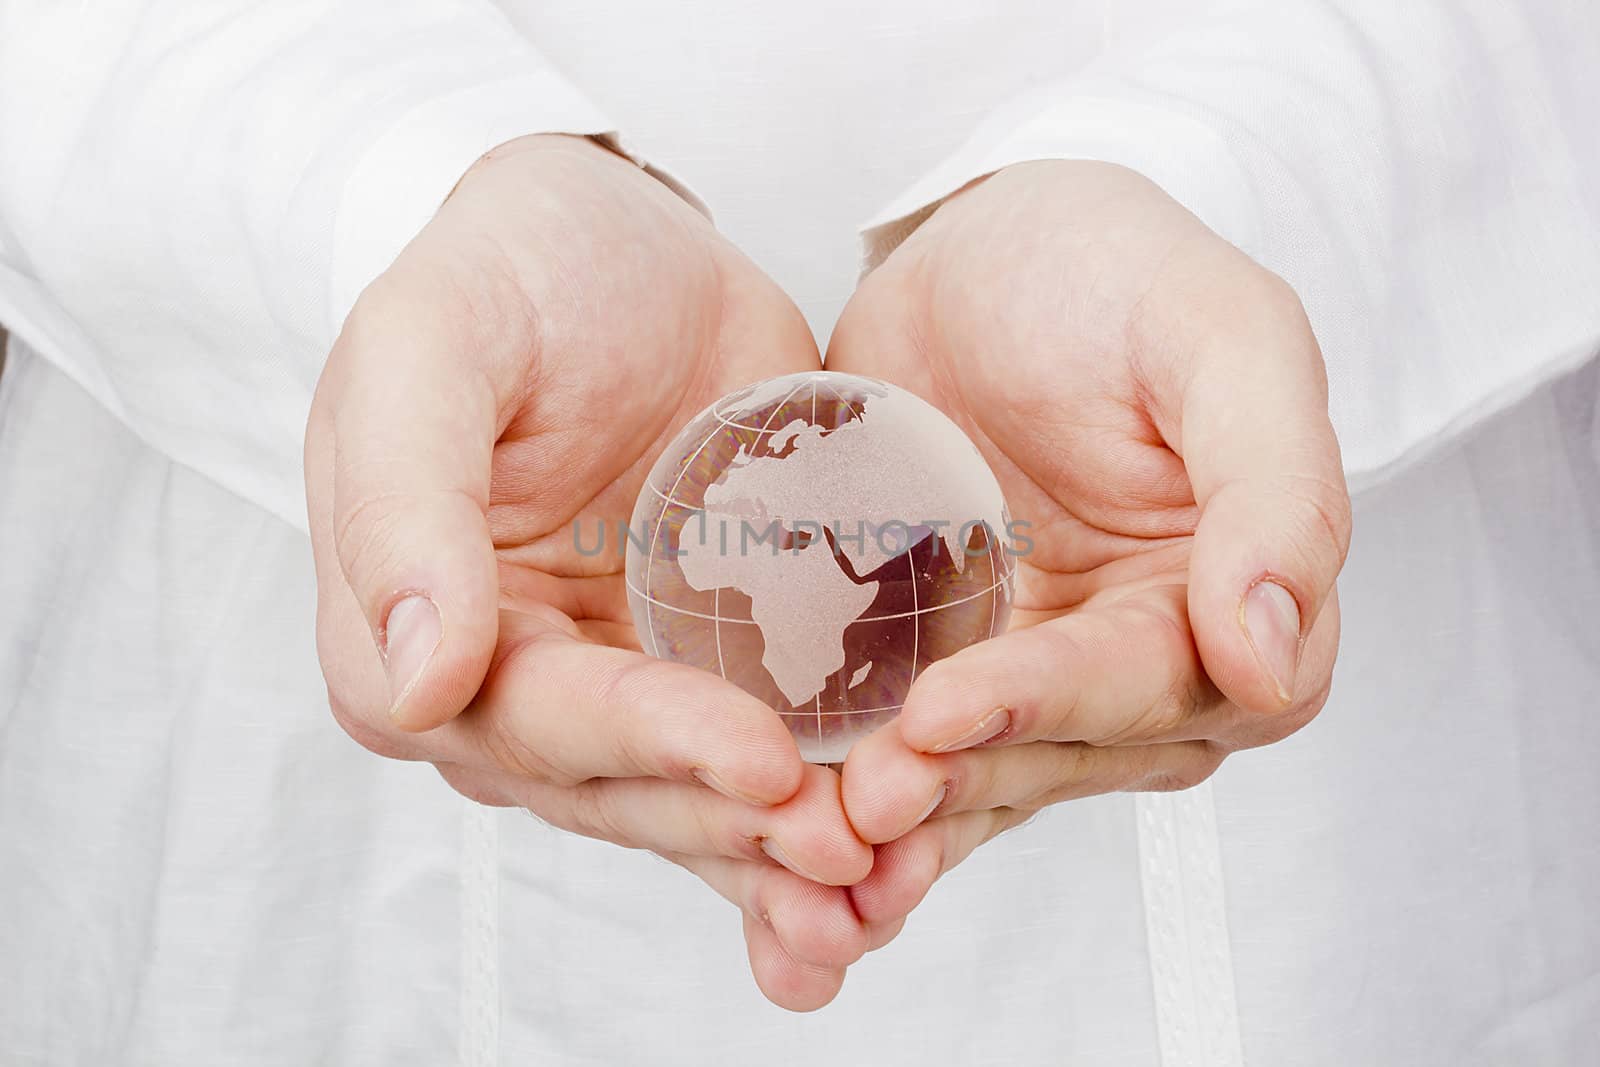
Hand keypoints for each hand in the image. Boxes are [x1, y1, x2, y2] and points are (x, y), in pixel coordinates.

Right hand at [304, 135, 873, 1009]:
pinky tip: (892, 866)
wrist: (620, 243)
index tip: (763, 761)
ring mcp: (613, 682)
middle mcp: (508, 682)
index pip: (526, 718)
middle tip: (854, 844)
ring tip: (887, 885)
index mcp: (411, 628)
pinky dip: (814, 812)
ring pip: (689, 801)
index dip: (644, 745)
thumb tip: (416, 676)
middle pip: (617, 787)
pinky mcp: (706, 666)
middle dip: (732, 826)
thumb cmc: (509, 276)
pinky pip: (757, 758)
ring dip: (780, 855)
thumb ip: (405, 502)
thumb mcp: (428, 346)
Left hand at [826, 161, 1351, 933]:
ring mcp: (1034, 672)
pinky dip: (853, 800)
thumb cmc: (1114, 273)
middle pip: (1062, 755)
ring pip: (984, 778)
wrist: (980, 253)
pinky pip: (909, 752)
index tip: (948, 708)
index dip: (1056, 703)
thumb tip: (1276, 655)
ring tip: (812, 852)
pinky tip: (783, 850)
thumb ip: (1275, 486)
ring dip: (906, 827)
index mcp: (1229, 596)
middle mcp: (1140, 659)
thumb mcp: (1220, 336)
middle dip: (962, 782)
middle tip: (857, 800)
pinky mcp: (940, 667)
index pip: (1158, 682)